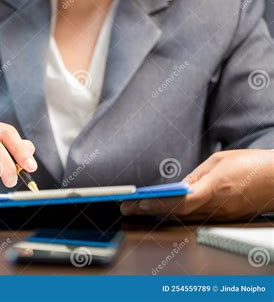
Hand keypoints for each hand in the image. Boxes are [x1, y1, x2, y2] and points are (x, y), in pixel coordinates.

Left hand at [120, 149, 273, 220]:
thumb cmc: (252, 165)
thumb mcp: (220, 161)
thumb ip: (197, 175)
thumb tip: (178, 187)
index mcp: (214, 188)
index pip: (177, 201)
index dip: (154, 203)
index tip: (136, 202)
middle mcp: (216, 206)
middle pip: (175, 213)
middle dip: (148, 210)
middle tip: (127, 208)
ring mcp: (220, 215)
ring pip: (183, 217)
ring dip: (158, 213)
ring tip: (136, 208)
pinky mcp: (224, 217)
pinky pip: (195, 217)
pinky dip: (174, 214)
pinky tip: (160, 210)